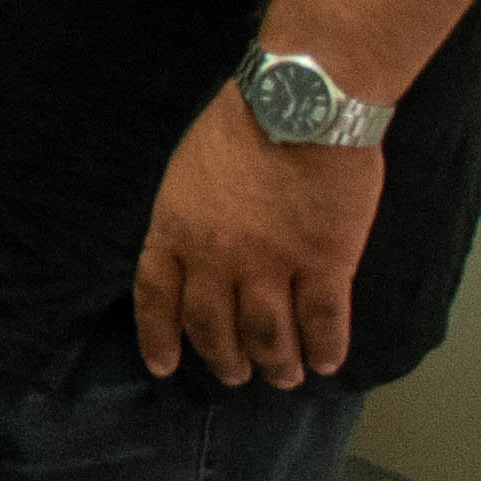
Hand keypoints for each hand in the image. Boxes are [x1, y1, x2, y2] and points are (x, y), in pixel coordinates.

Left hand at [132, 84, 384, 387]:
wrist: (300, 104)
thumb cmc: (240, 126)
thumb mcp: (187, 172)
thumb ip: (187, 219)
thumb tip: (195, 258)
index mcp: (174, 229)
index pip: (155, 298)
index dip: (158, 337)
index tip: (165, 368)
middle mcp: (215, 258)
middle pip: (212, 327)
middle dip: (224, 360)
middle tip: (238, 375)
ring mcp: (270, 264)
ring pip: (267, 336)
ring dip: (275, 364)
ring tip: (283, 376)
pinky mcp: (324, 263)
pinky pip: (323, 323)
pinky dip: (324, 349)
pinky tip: (326, 362)